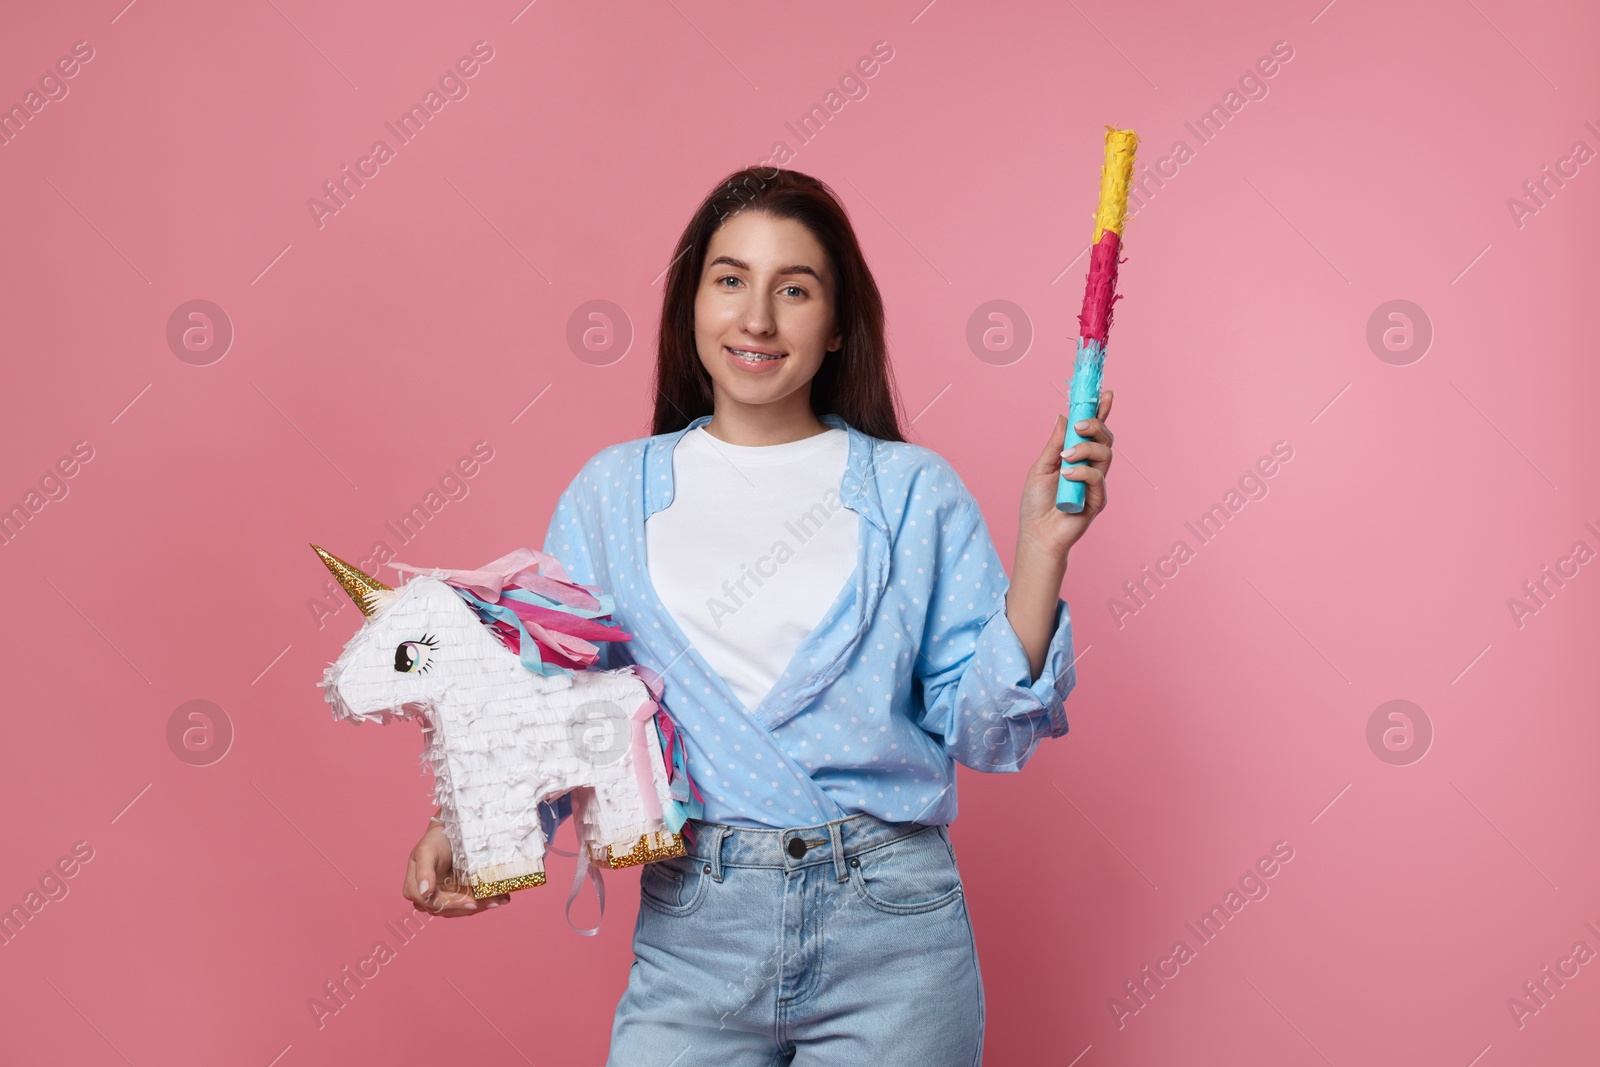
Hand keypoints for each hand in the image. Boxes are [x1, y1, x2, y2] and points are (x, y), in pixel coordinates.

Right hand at [403, 820, 509, 916]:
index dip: (452, 904)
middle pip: (449, 909)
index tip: (471, 902)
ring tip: (499, 900)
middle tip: (493, 902)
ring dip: (481, 906)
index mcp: (415, 889)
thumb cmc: (434, 841)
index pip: (433, 904)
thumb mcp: (426, 851)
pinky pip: (470, 902)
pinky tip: (500, 898)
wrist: (447, 834)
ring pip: (461, 909)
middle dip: (472, 907)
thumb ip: (423, 871)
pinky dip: (485, 900)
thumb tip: (424, 892)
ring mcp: (443, 897)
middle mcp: (427, 897)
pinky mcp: (457, 895)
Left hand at [1019, 389, 1114, 561]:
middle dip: (1095, 425)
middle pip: (1105, 438)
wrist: (1037, 534)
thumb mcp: (1041, 466)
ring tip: (1066, 456)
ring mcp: (1096, 483)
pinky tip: (1068, 474)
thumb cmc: (1036, 503)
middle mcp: (1090, 467)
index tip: (1105, 394)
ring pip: (1105, 454)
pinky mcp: (1098, 499)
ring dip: (1086, 449)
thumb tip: (1063, 416)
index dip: (1101, 412)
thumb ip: (1055, 443)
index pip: (1093, 431)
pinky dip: (1083, 472)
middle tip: (1079, 425)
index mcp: (1077, 457)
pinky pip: (1098, 478)